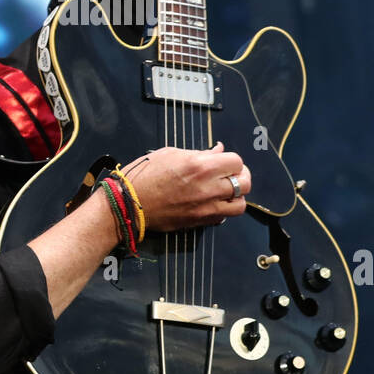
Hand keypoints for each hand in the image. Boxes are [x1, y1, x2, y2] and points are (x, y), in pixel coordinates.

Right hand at [119, 142, 249, 230]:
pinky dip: (223, 209)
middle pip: (244, 183)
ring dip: (236, 196)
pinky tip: (212, 202)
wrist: (128, 203)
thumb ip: (199, 153)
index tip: (224, 161)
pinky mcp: (199, 222)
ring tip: (225, 191)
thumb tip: (218, 151)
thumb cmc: (144, 175)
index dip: (232, 160)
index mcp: (200, 166)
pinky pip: (224, 217)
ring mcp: (205, 208)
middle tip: (231, 174)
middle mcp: (207, 188)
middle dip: (241, 176)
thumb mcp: (170, 153)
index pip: (236, 161)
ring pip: (239, 205)